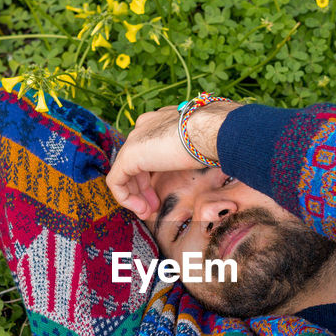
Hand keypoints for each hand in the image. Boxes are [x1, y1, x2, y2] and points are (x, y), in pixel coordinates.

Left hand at [106, 101, 237, 218]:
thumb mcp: (203, 147)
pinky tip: (141, 209)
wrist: (213, 130)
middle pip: (136, 162)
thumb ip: (195, 153)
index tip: (163, 193)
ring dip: (135, 196)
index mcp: (162, 122)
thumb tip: (211, 160)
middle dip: (143, 188)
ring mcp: (135, 139)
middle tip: (154, 207)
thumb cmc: (218, 137)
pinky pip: (116, 181)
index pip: (149, 150)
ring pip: (124, 172)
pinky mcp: (129, 154)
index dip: (153, 176)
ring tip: (147, 213)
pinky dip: (125, 198)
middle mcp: (146, 126)